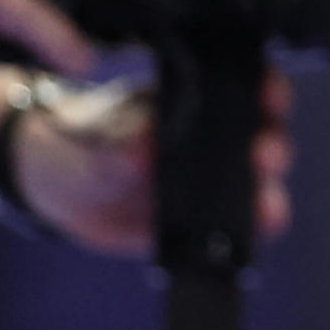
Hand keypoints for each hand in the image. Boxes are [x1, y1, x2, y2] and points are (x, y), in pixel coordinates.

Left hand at [6, 70, 297, 259]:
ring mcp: (209, 181)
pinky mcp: (199, 221)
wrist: (55, 187)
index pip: (247, 85)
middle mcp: (213, 136)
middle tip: (264, 158)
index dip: (268, 88)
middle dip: (274, 147)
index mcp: (193, 98)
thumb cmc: (77, 141)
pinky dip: (242, 238)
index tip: (268, 97)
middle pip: (265, 137)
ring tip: (264, 211)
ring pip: (258, 187)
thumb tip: (146, 144)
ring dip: (269, 197)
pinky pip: (231, 230)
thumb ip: (117, 144)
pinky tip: (240, 244)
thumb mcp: (90, 139)